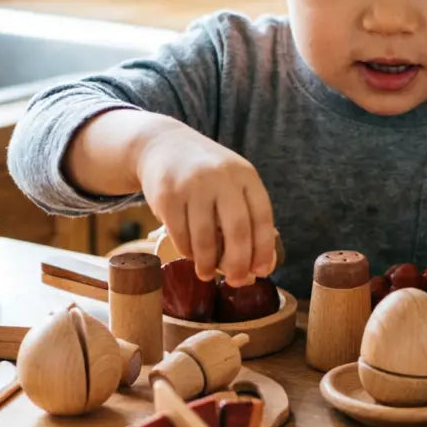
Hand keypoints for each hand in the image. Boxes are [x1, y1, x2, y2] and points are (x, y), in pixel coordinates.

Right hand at [136, 124, 274, 286]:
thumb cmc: (205, 173)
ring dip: (208, 263)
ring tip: (207, 274)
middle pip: (237, 229)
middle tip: (236, 281)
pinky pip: (180, 234)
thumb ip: (246, 212)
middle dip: (238, 262)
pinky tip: (191, 255)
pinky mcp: (167, 196)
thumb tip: (258, 263)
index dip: (264, 248)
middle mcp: (221, 178)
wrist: (163, 145)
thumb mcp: (232, 180)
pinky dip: (187, 251)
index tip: (262, 271)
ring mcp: (192, 186)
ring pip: (205, 237)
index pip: (262, 216)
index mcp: (245, 175)